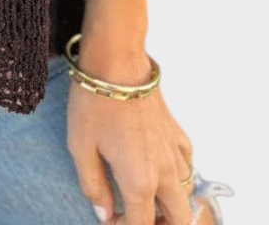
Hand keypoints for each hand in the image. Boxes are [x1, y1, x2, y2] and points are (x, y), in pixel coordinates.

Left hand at [66, 46, 194, 224]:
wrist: (116, 60)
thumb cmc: (94, 102)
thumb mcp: (80, 148)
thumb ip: (93, 186)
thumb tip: (104, 213)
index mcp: (140, 181)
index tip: (108, 220)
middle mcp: (165, 172)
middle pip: (178, 220)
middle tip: (135, 217)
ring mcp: (174, 151)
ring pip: (186, 195)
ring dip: (171, 206)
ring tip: (146, 201)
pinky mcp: (176, 131)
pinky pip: (188, 164)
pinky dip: (179, 177)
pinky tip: (160, 170)